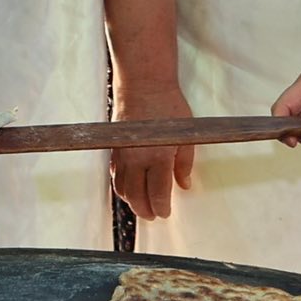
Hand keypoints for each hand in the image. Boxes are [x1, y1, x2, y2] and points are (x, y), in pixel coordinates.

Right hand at [111, 84, 193, 222]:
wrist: (143, 84)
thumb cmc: (168, 105)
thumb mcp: (186, 135)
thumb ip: (184, 163)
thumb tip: (184, 184)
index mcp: (158, 156)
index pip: (157, 193)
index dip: (162, 207)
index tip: (166, 213)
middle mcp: (137, 158)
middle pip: (136, 196)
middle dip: (146, 210)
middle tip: (155, 215)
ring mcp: (122, 154)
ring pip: (122, 189)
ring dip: (132, 201)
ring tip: (143, 205)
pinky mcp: (114, 148)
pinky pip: (116, 175)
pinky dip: (122, 186)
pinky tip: (131, 188)